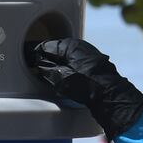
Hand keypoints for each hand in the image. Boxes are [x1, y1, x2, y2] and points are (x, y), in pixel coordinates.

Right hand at [26, 38, 142, 139]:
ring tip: (52, 77)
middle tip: (40, 70)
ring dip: (59, 66)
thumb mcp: (61, 78)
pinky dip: (69, 70)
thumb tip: (40, 66)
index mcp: (71, 45)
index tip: (31, 60)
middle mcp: (81, 47)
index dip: (38, 54)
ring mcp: (90, 55)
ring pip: (67, 58)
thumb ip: (47, 70)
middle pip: (58, 51)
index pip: (48, 46)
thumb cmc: (87, 86)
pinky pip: (76, 64)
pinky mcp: (95, 66)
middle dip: (49, 60)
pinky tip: (67, 81)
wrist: (111, 96)